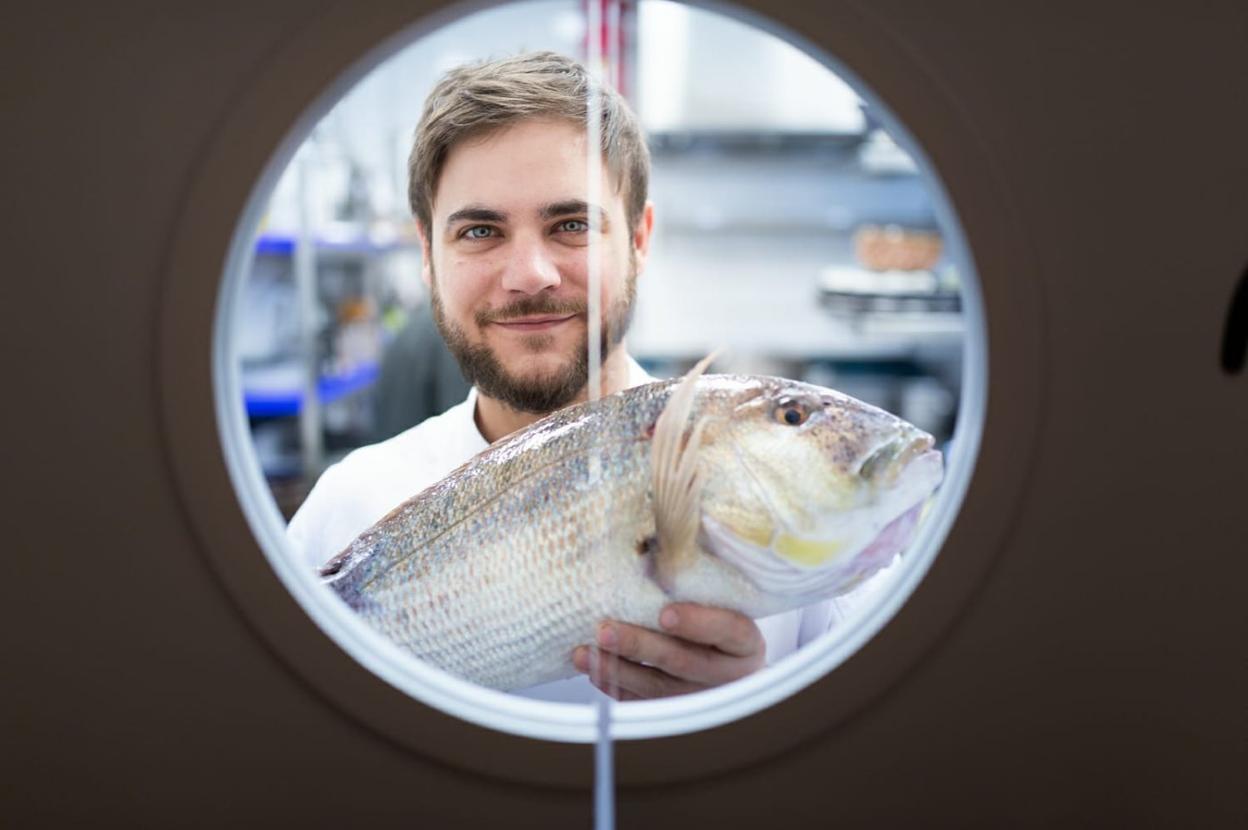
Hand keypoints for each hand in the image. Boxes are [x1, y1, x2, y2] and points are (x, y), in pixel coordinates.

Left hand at [571, 603, 765, 699]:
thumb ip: (701, 586)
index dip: (696, 623)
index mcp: (745, 642)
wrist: (734, 669)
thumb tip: (658, 542)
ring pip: (658, 687)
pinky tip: (593, 670)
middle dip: (640, 645)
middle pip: (683, 661)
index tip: (664, 613)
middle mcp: (728, 675)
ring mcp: (702, 698)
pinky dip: (616, 687)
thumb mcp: (727, 604)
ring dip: (617, 669)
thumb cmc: (722, 623)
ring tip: (585, 652)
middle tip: (606, 630)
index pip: (727, 630)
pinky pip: (644, 704)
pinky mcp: (678, 712)